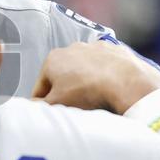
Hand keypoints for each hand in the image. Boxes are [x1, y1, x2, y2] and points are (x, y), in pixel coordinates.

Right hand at [32, 41, 159, 113]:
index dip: (43, 102)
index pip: (40, 86)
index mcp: (52, 60)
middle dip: (65, 90)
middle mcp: (71, 48)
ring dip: (84, 81)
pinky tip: (109, 88)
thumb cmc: (88, 92)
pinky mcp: (114, 50)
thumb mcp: (57, 104)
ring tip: (93, 99)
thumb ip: (40, 105)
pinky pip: (104, 65)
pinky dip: (104, 75)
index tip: (50, 113)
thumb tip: (33, 106)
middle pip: (62, 76)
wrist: (126, 82)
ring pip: (83, 69)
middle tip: (74, 107)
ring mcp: (94, 47)